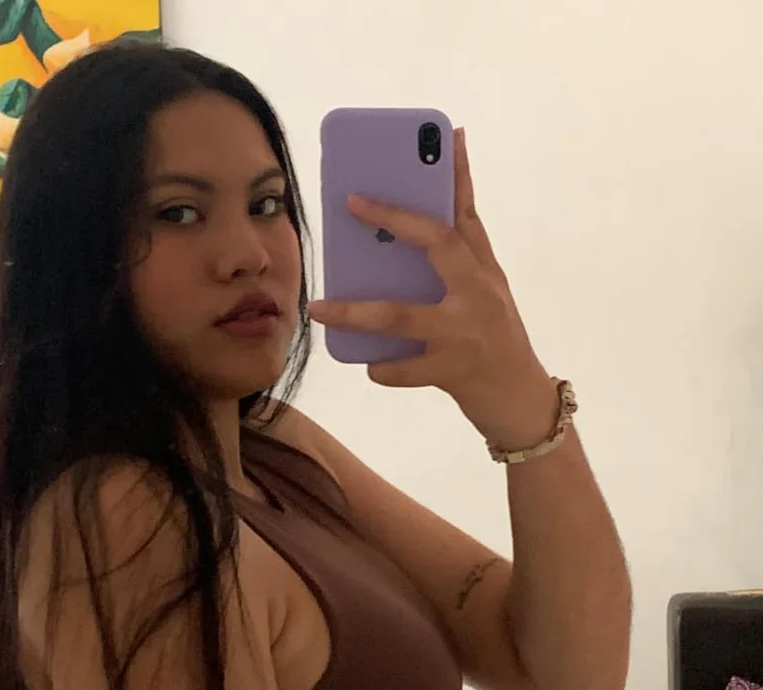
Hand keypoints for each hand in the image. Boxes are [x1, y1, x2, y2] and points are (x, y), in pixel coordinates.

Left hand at [308, 128, 558, 449]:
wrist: (522, 403)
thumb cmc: (496, 345)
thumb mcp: (487, 297)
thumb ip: (460, 264)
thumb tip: (410, 233)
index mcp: (486, 271)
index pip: (468, 214)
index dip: (458, 173)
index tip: (446, 134)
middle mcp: (478, 294)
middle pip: (435, 245)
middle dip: (394, 220)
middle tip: (352, 202)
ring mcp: (465, 333)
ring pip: (399, 316)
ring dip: (354, 312)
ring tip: (319, 308)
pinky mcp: (453, 371)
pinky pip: (402, 368)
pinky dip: (382, 368)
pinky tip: (369, 365)